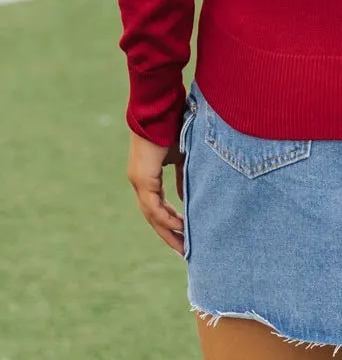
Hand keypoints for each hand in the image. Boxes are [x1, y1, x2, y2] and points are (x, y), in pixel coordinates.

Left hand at [127, 130, 184, 253]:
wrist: (161, 108)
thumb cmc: (172, 126)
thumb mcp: (181, 157)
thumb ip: (182, 177)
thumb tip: (184, 197)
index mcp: (146, 177)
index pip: (156, 206)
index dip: (169, 221)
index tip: (184, 234)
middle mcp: (139, 182)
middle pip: (152, 216)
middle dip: (168, 234)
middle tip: (183, 251)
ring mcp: (139, 180)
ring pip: (151, 214)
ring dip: (168, 230)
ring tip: (183, 244)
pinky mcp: (142, 177)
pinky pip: (153, 205)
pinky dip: (165, 217)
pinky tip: (179, 226)